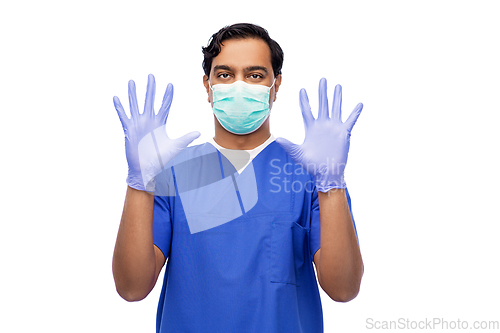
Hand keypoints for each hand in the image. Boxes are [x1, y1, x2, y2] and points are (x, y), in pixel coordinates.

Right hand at [113, 74, 199, 190]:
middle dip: (151, 88)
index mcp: (160, 123)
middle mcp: (148, 121)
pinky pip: (124, 116)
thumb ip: (186, 138)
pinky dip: (120, 107)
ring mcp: (138, 124)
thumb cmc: (161, 160)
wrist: (148, 169)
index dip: (167, 96)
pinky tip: (116, 98)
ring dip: (133, 94)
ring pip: (135, 105)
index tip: (170, 85)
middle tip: (151, 76)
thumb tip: (199, 133)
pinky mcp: (129, 130)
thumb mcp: (176, 146)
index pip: (164, 106)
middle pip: (150, 100)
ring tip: (132, 82)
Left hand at [276, 78, 362, 191]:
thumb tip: (277, 138)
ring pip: (335, 108)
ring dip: (337, 97)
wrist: (326, 173)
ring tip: (337, 86)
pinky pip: (350, 121)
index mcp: (311, 128)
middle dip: (322, 92)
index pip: (307, 110)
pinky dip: (355, 113)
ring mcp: (334, 128)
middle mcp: (323, 125)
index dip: (304, 100)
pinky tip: (359, 104)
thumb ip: (288, 145)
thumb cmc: (312, 165)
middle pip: (322, 104)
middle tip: (322, 80)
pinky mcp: (343, 133)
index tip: (302, 90)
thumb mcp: (298, 154)